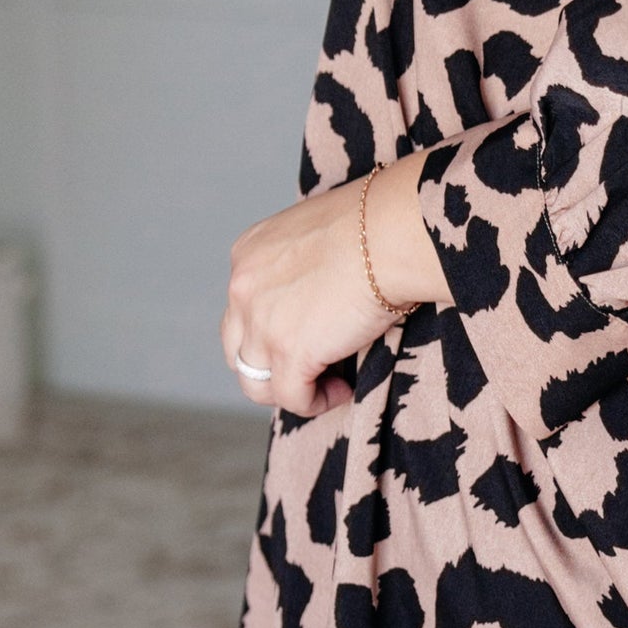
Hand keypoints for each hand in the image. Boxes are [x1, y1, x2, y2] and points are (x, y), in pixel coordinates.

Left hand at [222, 158, 451, 416]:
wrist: (389, 233)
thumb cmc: (373, 224)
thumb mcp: (316, 233)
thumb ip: (301, 262)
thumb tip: (319, 294)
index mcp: (248, 255)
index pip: (242, 309)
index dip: (272, 329)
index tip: (311, 333)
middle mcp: (242, 288)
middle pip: (238, 348)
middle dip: (270, 363)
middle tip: (312, 364)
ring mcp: (261, 324)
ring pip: (254, 382)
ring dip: (290, 388)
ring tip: (328, 383)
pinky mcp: (289, 353)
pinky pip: (292, 397)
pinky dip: (316, 402)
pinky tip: (343, 390)